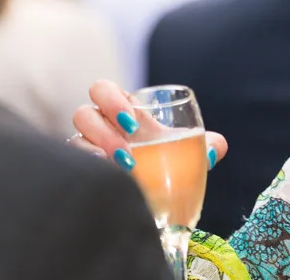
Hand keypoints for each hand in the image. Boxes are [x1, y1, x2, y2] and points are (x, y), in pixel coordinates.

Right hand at [69, 79, 227, 171]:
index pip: (103, 90)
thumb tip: (216, 147)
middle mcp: (99, 128)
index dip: (111, 100)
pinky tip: (108, 183)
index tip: (132, 123)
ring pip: (74, 142)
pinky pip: (73, 169)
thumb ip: (203, 146)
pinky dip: (89, 173)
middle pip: (82, 113)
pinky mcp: (81, 174)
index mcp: (123, 111)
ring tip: (123, 171)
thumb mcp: (185, 153)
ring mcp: (86, 151)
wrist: (154, 198)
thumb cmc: (166, 163)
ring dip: (95, 155)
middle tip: (128, 151)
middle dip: (102, 129)